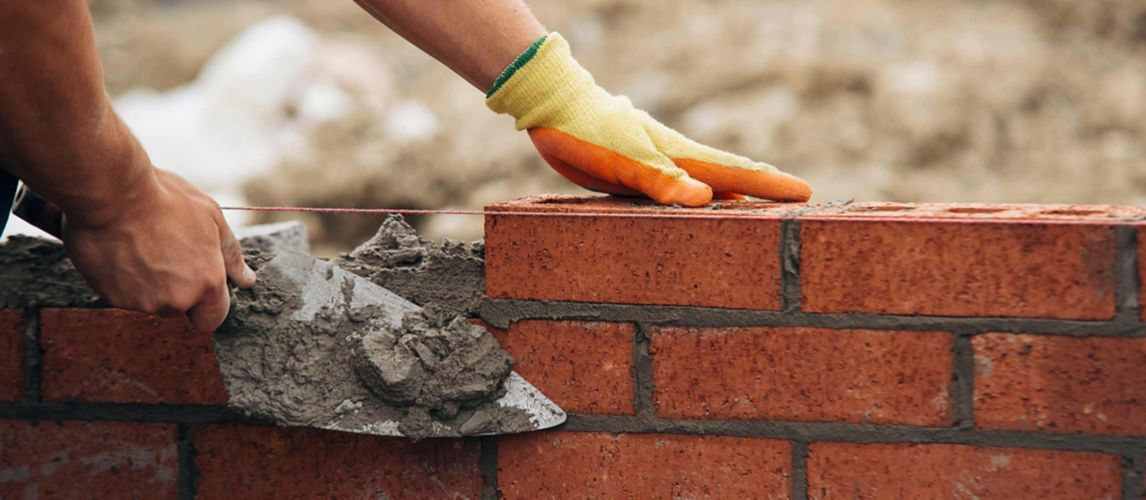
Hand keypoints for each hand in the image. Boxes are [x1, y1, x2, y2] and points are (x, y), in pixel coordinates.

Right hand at [62, 169, 255, 331]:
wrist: (111, 193)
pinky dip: (125, 279)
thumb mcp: (212, 218)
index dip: (209, 303)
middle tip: (168, 251)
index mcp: (206, 283)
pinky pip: (125, 294)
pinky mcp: (111, 297)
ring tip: (144, 246)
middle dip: (178, 288)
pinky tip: (123, 250)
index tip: (200, 280)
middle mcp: (175, 300)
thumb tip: (246, 280)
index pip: (213, 318)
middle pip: (181, 308)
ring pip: (151, 302)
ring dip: (150, 283)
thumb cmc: (166, 199)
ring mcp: (141, 302)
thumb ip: (231, 255)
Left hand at [486, 33, 811, 206]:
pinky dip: (697, 203)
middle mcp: (676, 162)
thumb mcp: (624, 162)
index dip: (771, 185)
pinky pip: (677, 194)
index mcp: (680, 157)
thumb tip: (707, 199)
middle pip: (729, 180)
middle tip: (796, 207)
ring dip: (733, 200)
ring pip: (705, 187)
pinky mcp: (639, 176)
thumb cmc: (590, 133)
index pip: (736, 173)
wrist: (556, 111)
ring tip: (759, 214)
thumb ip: (663, 182)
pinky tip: (698, 210)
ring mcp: (660, 168)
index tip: (806, 193)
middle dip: (763, 193)